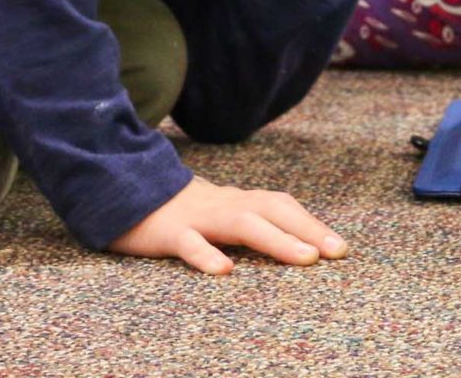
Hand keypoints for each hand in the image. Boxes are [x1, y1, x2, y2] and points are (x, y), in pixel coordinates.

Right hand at [108, 175, 349, 274]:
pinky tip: (223, 271)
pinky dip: (206, 255)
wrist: (119, 190)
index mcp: (236, 202)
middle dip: (308, 229)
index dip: (311, 223)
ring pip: (241, 223)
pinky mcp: (167, 233)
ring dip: (276, 239)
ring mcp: (197, 217)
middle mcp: (223, 205)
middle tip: (337, 252)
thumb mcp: (215, 215)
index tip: (341, 247)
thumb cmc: (177, 212)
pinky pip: (189, 243)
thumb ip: (247, 223)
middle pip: (272, 209)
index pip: (281, 206)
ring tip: (304, 258)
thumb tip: (288, 242)